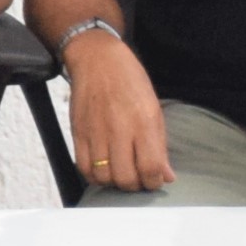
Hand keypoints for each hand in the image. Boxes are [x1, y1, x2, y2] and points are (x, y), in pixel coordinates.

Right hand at [61, 27, 171, 192]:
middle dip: (136, 186)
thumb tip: (167, 175)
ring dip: (114, 183)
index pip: (150, 168)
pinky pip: (84, 167)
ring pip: (103, 177)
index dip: (155, 182)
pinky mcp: (78, 133)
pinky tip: (103, 170)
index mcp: (143, 123)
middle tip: (139, 178)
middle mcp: (118, 130)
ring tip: (121, 174)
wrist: (97, 60)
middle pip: (126, 178)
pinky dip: (94, 176)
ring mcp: (95, 132)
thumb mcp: (154, 109)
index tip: (156, 179)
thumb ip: (160, 146)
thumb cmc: (130, 82)